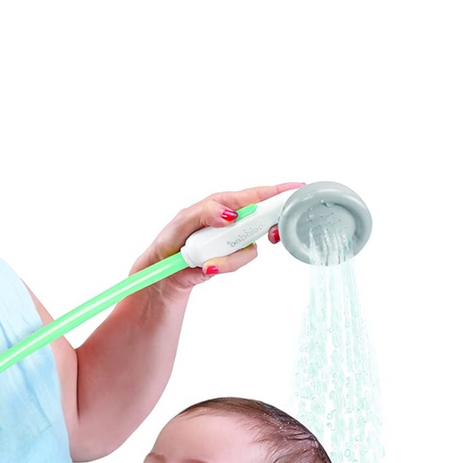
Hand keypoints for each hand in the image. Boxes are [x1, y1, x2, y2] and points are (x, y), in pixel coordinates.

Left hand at [134, 182, 304, 298]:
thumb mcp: (183, 221)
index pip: (257, 194)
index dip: (280, 191)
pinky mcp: (231, 258)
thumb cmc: (171, 240)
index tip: (299, 190)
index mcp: (223, 203)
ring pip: (252, 246)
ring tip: (208, 262)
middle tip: (270, 236)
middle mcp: (233, 220)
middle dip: (268, 228)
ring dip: (231, 257)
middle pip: (264, 218)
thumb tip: (231, 214)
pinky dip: (224, 266)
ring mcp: (234, 240)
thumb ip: (206, 212)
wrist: (164, 273)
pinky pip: (239, 262)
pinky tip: (208, 267)